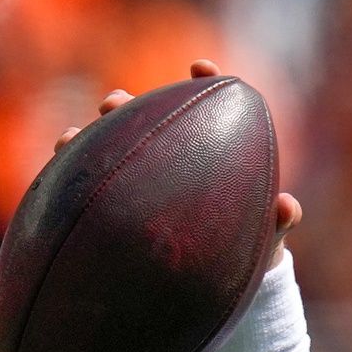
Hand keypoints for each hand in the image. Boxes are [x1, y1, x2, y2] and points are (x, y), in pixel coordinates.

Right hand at [54, 58, 301, 267]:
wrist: (221, 284)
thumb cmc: (249, 249)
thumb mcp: (264, 238)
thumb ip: (277, 222)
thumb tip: (287, 206)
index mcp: (213, 154)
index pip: (208, 107)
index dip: (205, 82)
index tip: (201, 68)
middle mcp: (170, 158)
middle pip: (148, 121)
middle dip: (129, 107)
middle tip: (116, 101)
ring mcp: (140, 180)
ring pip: (112, 146)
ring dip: (96, 132)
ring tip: (80, 131)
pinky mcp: (116, 203)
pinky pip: (91, 180)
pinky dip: (75, 163)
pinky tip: (63, 153)